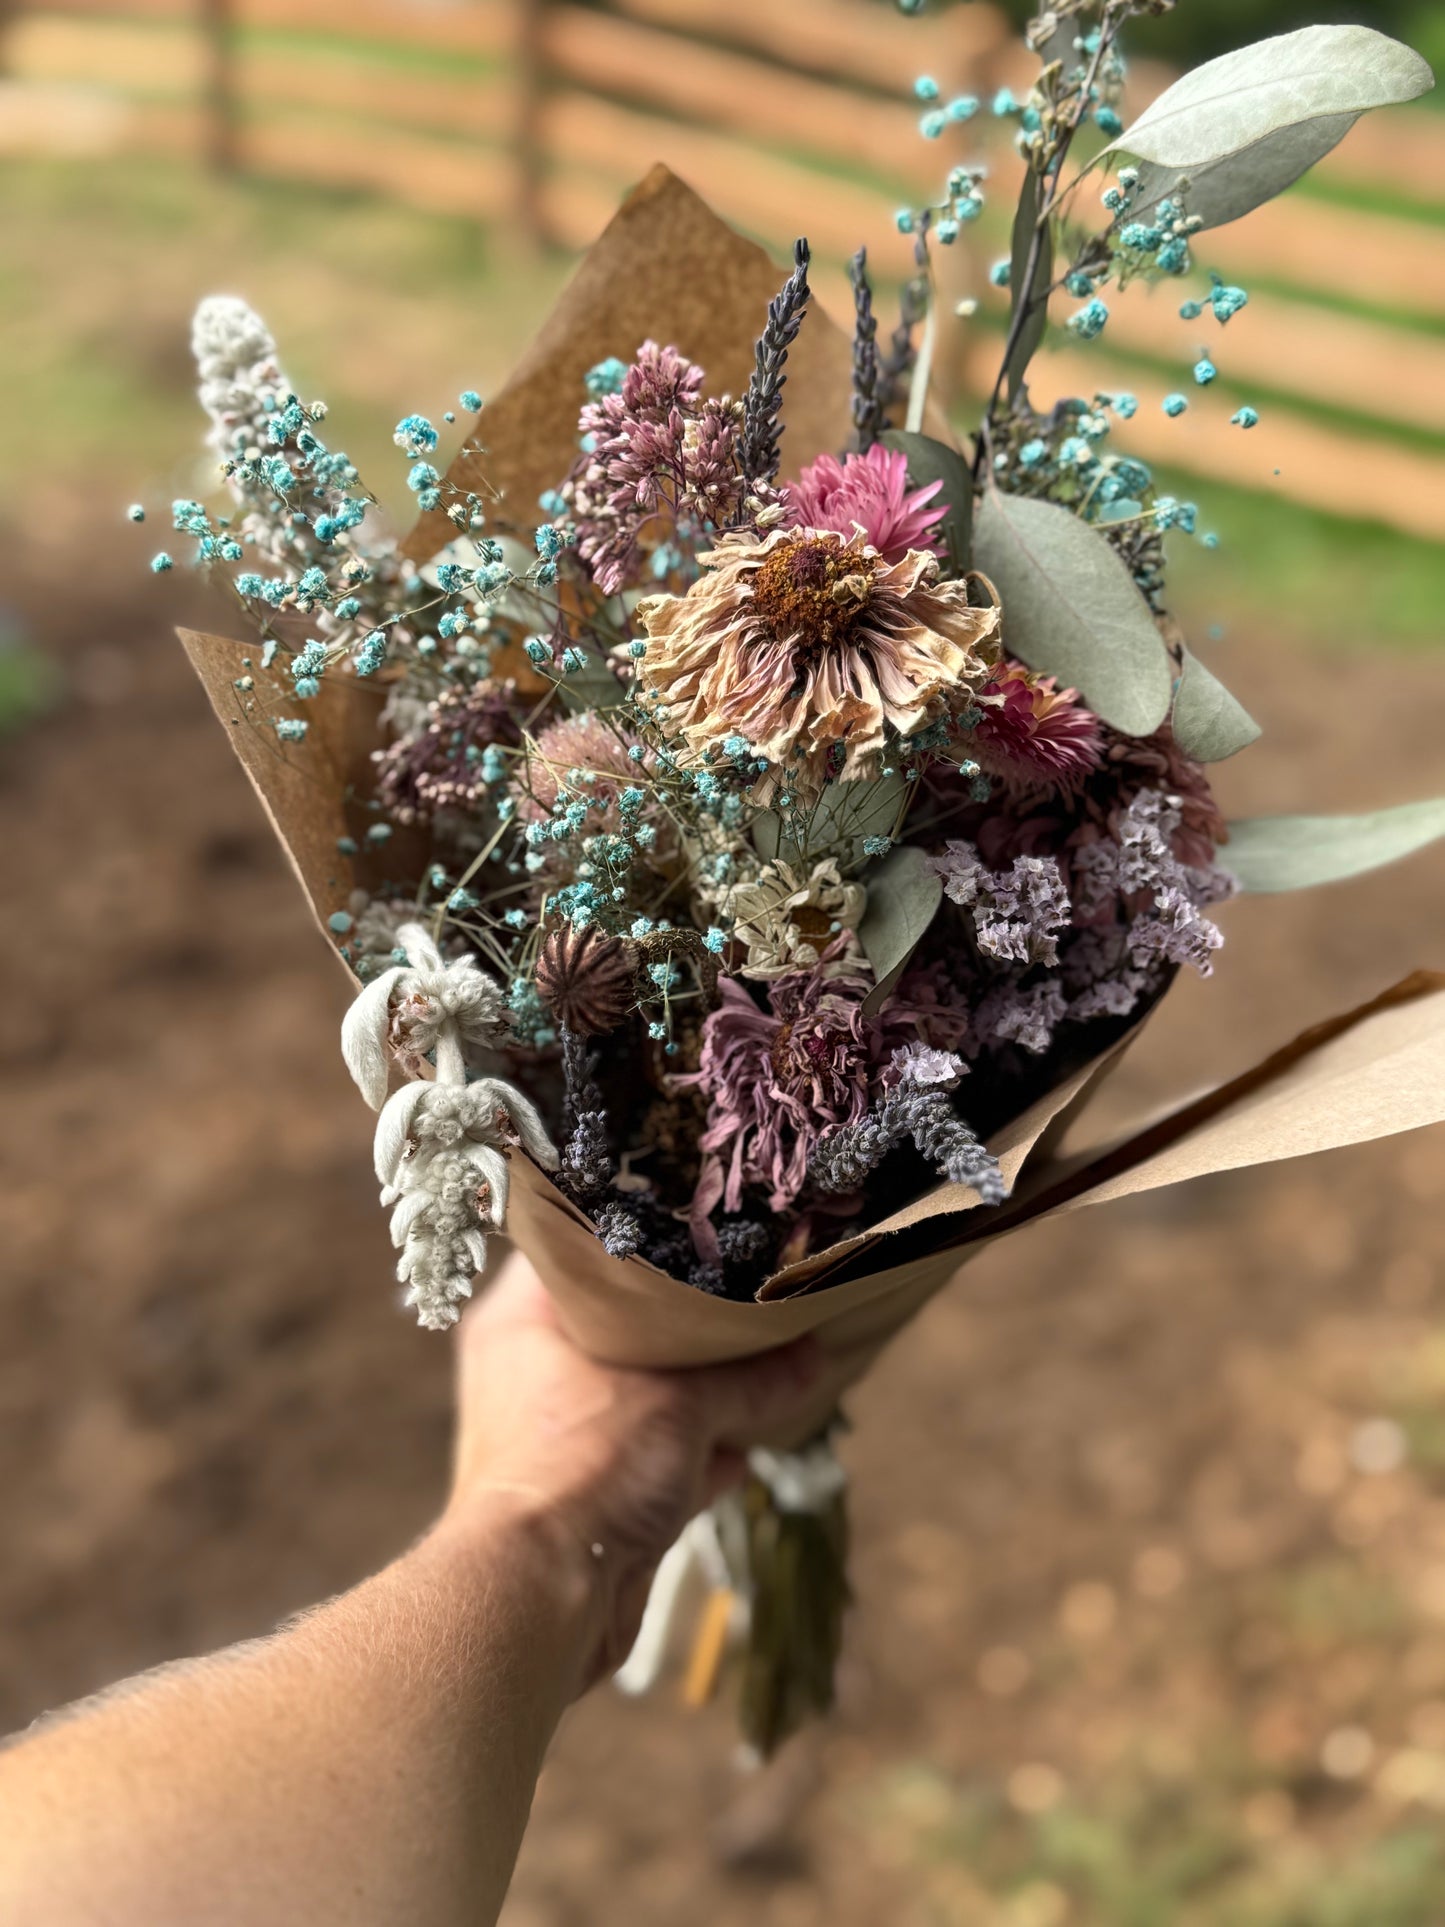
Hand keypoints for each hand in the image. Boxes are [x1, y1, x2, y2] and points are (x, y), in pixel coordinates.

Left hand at [440, 1252, 829, 1689]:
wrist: (542, 1599)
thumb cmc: (588, 1464)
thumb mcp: (682, 1404)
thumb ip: (750, 1378)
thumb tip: (814, 1357)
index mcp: (521, 1319)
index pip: (577, 1243)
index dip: (640, 1226)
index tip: (700, 1213)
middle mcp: (530, 1369)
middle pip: (618, 1322)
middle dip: (687, 1320)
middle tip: (748, 1285)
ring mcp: (557, 1435)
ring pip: (641, 1393)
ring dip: (699, 1390)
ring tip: (766, 1360)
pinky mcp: (586, 1496)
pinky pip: (650, 1455)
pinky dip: (694, 1450)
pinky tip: (747, 1440)